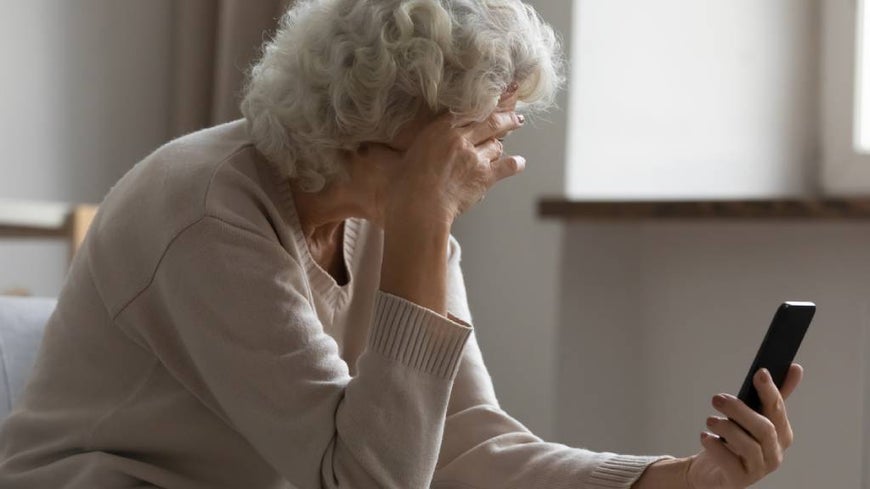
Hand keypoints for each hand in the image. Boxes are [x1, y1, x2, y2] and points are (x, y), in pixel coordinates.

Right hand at [365, 110, 525, 227]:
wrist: (418, 208)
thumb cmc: (400, 188)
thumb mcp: (389, 161)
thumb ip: (381, 151)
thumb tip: (351, 150)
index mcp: (438, 129)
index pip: (467, 108)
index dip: (483, 101)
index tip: (493, 94)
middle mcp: (460, 138)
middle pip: (490, 121)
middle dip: (504, 116)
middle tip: (515, 114)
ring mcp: (475, 157)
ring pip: (497, 143)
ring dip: (503, 141)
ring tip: (509, 137)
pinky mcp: (483, 177)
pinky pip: (505, 166)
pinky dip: (514, 164)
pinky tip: (520, 162)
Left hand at [686, 363, 803, 488]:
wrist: (712, 470)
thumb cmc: (735, 440)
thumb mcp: (751, 415)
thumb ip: (771, 395)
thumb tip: (794, 368)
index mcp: (781, 434)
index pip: (778, 410)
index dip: (770, 391)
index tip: (760, 372)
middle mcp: (774, 453)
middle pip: (764, 428)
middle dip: (739, 409)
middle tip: (717, 398)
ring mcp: (759, 469)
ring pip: (748, 445)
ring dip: (726, 428)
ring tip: (710, 421)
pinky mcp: (740, 480)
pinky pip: (730, 463)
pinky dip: (715, 447)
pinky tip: (706, 437)